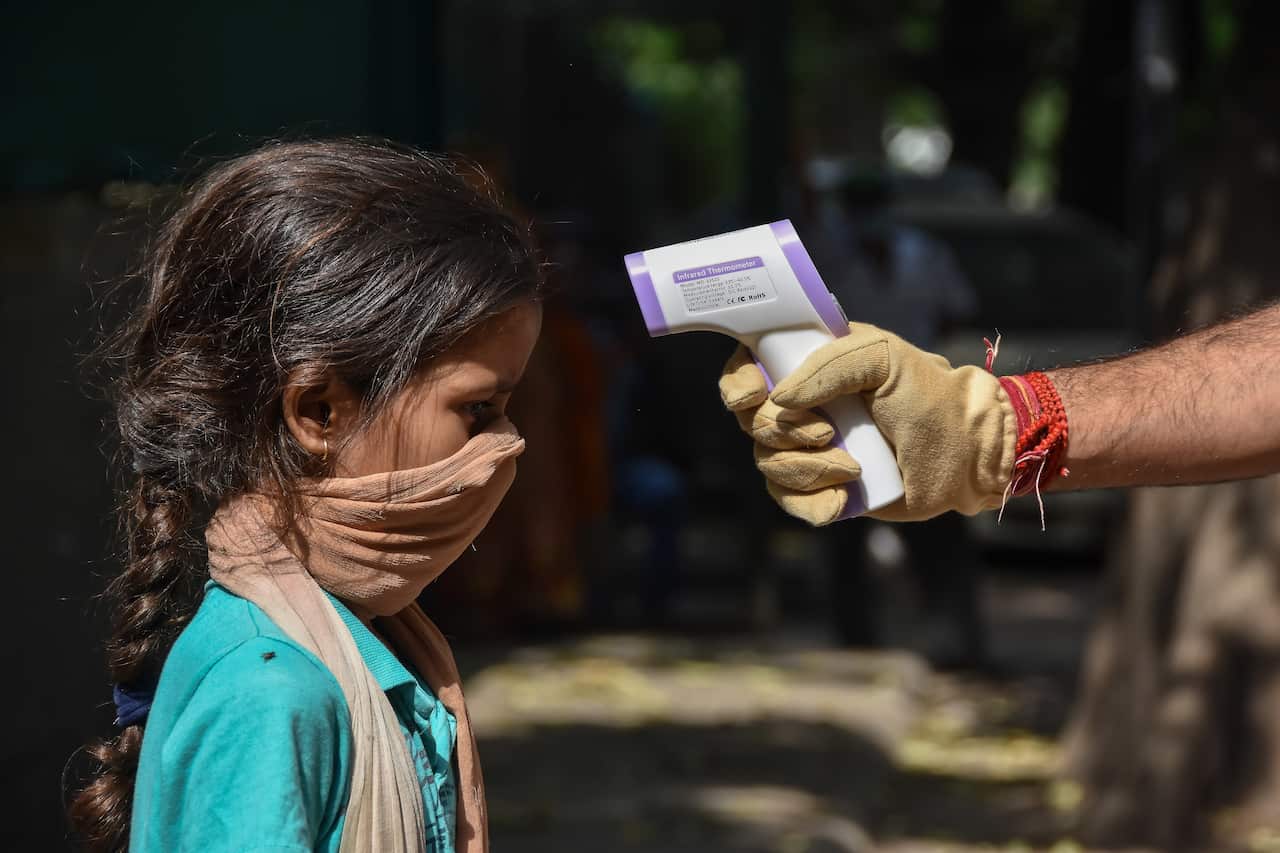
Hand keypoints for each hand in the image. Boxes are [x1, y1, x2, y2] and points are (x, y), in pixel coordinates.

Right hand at [719, 323, 1015, 523]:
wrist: (965, 453)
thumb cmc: (928, 395)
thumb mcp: (884, 358)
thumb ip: (830, 365)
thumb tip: (778, 397)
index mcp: (808, 366)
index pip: (747, 370)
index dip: (738, 385)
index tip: (753, 396)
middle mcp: (802, 406)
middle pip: (753, 424)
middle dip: (787, 433)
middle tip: (830, 433)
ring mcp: (809, 449)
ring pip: (770, 465)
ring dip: (808, 470)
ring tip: (854, 468)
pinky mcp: (823, 487)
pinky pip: (790, 501)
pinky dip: (811, 505)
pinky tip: (843, 501)